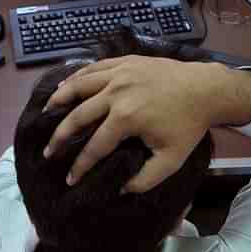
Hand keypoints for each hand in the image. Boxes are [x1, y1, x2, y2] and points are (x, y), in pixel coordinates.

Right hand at [43, 55, 250, 192]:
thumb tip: (119, 189)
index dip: (79, 165)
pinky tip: (66, 86)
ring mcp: (118, 73)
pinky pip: (92, 68)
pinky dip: (75, 77)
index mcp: (126, 117)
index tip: (69, 178)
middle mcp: (116, 92)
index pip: (94, 146)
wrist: (205, 89)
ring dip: (59, 100)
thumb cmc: (188, 125)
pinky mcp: (123, 62)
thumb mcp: (171, 160)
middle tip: (49, 151)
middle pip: (78, 115)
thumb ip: (145, 179)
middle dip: (60, 136)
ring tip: (45, 112)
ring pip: (79, 85)